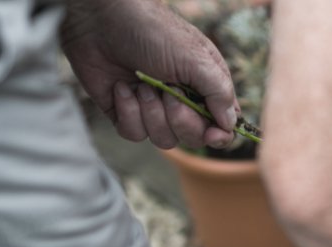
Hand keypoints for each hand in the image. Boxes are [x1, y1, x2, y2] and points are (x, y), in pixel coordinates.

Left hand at [60, 0, 238, 148]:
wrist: (102, 21)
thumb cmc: (154, 32)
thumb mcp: (195, 59)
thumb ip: (219, 93)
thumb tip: (230, 125)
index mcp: (205, 85)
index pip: (223, 124)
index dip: (219, 134)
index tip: (212, 134)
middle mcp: (182, 100)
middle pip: (194, 137)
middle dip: (181, 120)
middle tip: (169, 94)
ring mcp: (153, 108)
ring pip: (164, 140)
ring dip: (152, 113)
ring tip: (142, 84)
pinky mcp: (125, 113)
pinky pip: (134, 134)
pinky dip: (128, 112)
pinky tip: (122, 87)